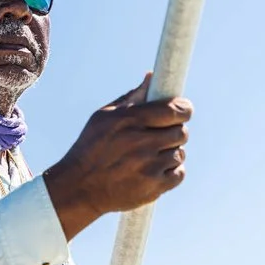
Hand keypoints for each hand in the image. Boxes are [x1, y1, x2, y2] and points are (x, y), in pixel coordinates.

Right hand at [40, 75, 192, 238]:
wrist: (80, 187)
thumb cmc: (91, 146)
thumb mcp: (104, 116)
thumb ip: (132, 97)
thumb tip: (151, 76)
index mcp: (129, 121)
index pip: (173, 111)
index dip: (184, 108)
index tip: (184, 109)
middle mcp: (141, 143)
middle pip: (181, 132)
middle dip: (175, 130)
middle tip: (163, 133)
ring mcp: (149, 167)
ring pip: (180, 153)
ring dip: (171, 151)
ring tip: (153, 153)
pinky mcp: (154, 188)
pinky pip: (179, 174)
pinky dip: (171, 171)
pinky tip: (156, 168)